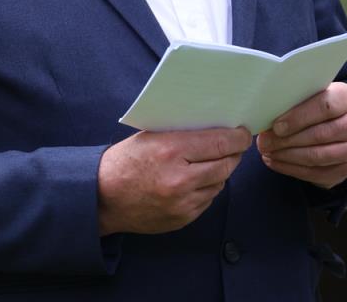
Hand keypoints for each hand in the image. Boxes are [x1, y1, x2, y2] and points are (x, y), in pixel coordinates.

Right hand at [97, 127, 250, 235]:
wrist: (103, 197)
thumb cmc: (124, 162)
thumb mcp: (149, 137)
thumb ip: (182, 134)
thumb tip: (215, 128)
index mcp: (171, 150)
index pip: (220, 143)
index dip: (237, 137)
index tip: (243, 133)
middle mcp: (181, 178)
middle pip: (226, 164)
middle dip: (233, 153)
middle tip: (233, 146)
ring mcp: (183, 202)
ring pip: (219, 183)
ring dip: (220, 172)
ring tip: (210, 162)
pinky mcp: (183, 218)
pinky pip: (207, 200)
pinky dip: (206, 189)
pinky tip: (195, 181)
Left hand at [256, 82, 346, 188]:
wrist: (341, 123)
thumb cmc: (317, 104)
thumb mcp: (311, 94)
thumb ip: (295, 100)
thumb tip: (265, 112)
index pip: (324, 107)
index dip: (298, 118)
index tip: (276, 126)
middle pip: (320, 135)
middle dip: (287, 141)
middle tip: (264, 142)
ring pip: (318, 156)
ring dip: (288, 156)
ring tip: (267, 152)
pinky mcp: (346, 169)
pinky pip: (316, 173)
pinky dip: (291, 169)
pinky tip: (274, 162)